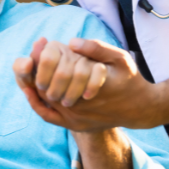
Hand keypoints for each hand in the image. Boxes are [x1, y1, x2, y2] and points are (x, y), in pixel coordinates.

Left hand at [16, 38, 161, 131]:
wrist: (139, 109)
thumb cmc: (130, 79)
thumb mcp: (120, 58)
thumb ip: (97, 48)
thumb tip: (71, 42)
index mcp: (91, 86)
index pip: (57, 72)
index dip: (43, 59)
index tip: (38, 46)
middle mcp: (81, 106)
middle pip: (47, 87)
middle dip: (36, 71)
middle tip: (28, 57)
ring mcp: (76, 119)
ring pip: (46, 101)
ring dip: (36, 85)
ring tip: (30, 68)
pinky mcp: (75, 126)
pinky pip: (49, 116)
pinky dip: (38, 104)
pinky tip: (32, 91)